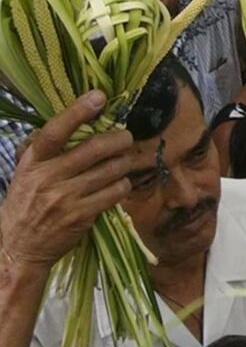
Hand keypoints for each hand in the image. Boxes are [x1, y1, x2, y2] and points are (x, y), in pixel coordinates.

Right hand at [0, 91, 131, 271]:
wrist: (18, 249)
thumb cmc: (25, 205)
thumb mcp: (25, 173)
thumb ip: (43, 149)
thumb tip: (69, 120)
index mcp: (33, 162)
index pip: (54, 132)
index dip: (78, 112)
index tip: (98, 97)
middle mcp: (49, 178)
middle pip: (95, 149)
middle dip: (120, 139)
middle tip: (126, 137)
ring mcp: (66, 198)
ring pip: (111, 170)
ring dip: (125, 162)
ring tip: (124, 160)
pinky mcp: (82, 216)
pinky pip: (115, 192)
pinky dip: (123, 185)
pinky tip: (119, 184)